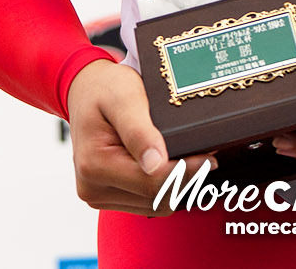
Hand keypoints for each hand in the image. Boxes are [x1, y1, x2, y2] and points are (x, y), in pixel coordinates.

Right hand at [64, 59, 214, 214]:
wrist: (86, 90)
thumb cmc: (105, 89)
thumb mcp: (123, 98)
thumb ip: (138, 131)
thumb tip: (155, 164)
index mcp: (94, 165)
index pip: (150, 183)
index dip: (185, 173)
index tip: (209, 159)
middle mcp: (92, 187)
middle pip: (155, 199)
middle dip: (185, 180)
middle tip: (208, 158)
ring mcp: (99, 195)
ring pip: (153, 205)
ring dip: (177, 187)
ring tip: (195, 160)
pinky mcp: (109, 196)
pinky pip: (147, 202)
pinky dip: (166, 188)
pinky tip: (177, 167)